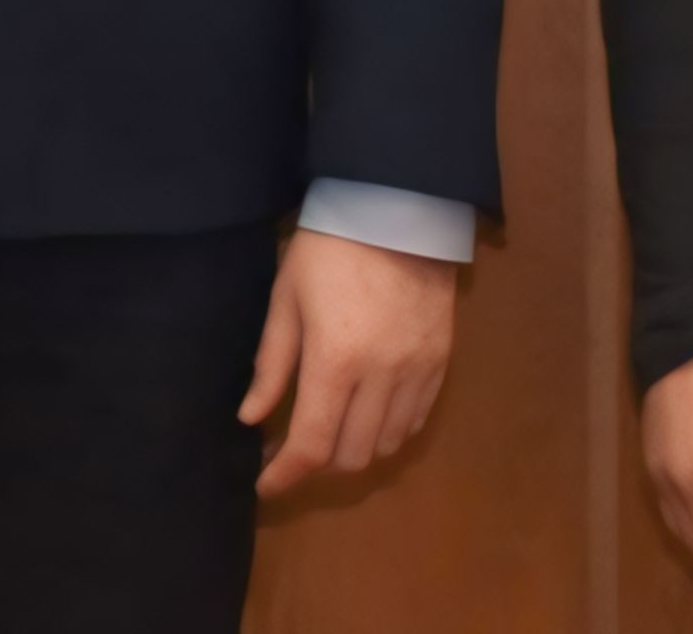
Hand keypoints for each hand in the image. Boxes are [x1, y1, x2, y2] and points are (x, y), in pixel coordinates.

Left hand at [239, 228, 458, 496]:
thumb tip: (251, 418)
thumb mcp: (286, 299)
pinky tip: (366, 417)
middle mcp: (382, 377)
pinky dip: (388, 433)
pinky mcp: (441, 362)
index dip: (285, 475)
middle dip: (316, 465)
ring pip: (387, 445)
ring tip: (328, 433)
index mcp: (335, 360)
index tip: (265, 485)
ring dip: (353, 452)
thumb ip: (271, 364)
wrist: (397, 208)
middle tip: (290, 450)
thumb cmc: (328, 248)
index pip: (311, 445)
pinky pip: (416, 422)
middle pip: (351, 456)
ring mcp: (418, 372)